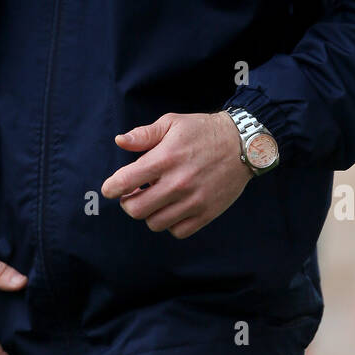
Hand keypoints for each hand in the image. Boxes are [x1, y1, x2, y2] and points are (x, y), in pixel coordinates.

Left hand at [101, 111, 250, 239]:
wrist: (243, 144)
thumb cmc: (204, 131)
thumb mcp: (172, 123)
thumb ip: (144, 134)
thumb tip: (120, 141)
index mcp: (165, 159)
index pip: (125, 181)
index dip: (111, 188)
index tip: (110, 189)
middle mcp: (177, 183)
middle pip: (136, 210)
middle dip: (128, 203)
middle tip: (132, 194)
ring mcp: (193, 201)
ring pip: (155, 223)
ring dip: (149, 213)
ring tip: (154, 200)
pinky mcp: (207, 213)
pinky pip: (178, 231)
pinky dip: (170, 224)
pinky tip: (172, 208)